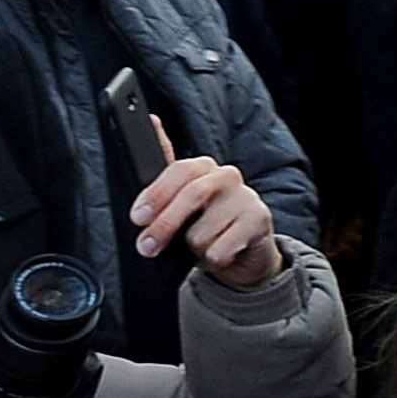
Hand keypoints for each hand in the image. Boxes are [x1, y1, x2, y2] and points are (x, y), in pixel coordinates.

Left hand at [131, 155, 280, 288]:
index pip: (179, 170)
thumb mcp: (183, 204)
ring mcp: (246, 196)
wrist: (248, 246)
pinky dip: (213, 260)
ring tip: (202, 247)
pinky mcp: (258, 220)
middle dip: (164, 224)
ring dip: (195, 249)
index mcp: (203, 168)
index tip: (138, 217)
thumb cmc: (209, 222)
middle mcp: (226, 176)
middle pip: (192, 194)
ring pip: (202, 232)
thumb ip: (164, 182)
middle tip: (147, 247)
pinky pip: (220, 250)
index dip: (156, 193)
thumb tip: (149, 138)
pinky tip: (221, 253)